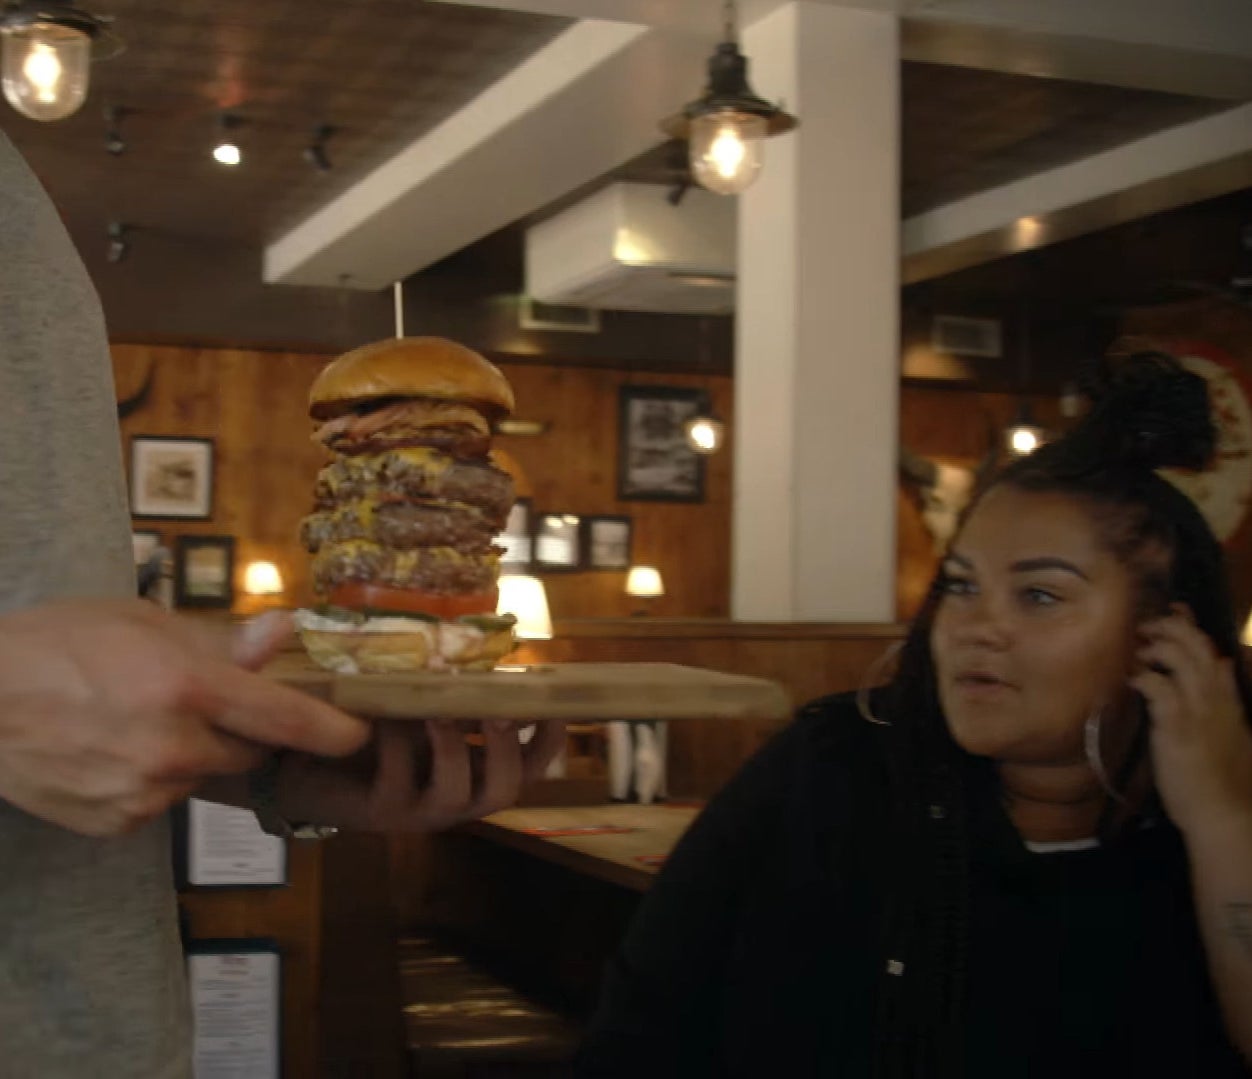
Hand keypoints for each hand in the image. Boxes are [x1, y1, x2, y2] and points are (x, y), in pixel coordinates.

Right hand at [0, 600, 368, 836]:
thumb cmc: (55, 645)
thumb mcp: (140, 621)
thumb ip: (220, 640)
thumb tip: (284, 634)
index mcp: (188, 687)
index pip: (286, 719)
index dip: (332, 730)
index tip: (357, 734)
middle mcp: (174, 747)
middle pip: (249, 751)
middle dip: (241, 730)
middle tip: (197, 702)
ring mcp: (145, 792)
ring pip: (203, 776)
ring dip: (192, 753)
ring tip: (135, 720)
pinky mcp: (118, 822)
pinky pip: (163, 800)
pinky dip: (153, 779)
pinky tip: (112, 749)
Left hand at [271, 718, 566, 832]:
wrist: (310, 769)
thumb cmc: (378, 733)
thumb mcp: (425, 709)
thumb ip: (458, 694)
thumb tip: (486, 651)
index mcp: (477, 770)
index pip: (532, 764)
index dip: (549, 738)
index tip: (556, 703)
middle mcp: (458, 796)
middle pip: (505, 790)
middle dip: (507, 751)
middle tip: (498, 712)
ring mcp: (420, 810)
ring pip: (455, 794)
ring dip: (452, 749)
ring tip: (440, 711)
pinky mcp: (378, 811)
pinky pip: (396, 780)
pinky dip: (395, 746)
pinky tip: (384, 714)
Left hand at [1131, 605, 1251, 837]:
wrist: (1225, 814)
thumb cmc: (1223, 781)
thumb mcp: (1232, 737)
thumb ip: (1223, 706)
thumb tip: (1214, 678)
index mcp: (1231, 701)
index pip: (1215, 653)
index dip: (1194, 628)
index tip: (1177, 613)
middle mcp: (1217, 699)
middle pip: (1197, 645)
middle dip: (1172, 626)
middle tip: (1147, 625)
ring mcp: (1198, 710)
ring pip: (1180, 657)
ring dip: (1156, 646)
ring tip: (1139, 649)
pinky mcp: (1177, 726)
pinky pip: (1158, 686)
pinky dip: (1143, 676)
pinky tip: (1132, 678)